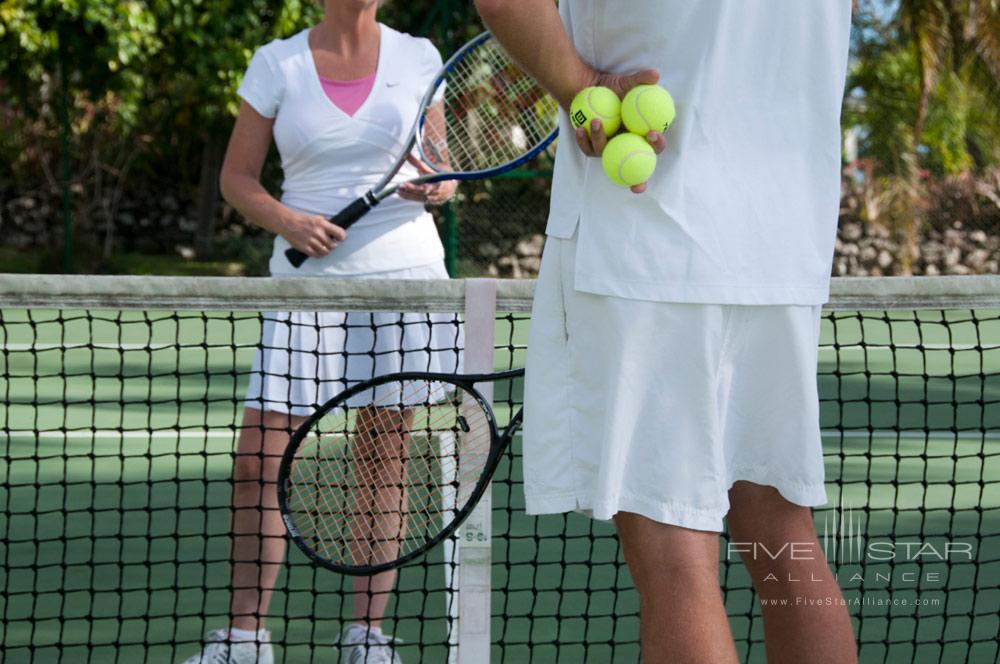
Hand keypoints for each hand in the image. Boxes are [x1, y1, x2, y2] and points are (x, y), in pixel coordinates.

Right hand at [279, 209, 346, 257]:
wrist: (287, 223)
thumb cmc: (302, 220)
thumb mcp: (317, 217)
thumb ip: (326, 224)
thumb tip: (335, 230)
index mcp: (322, 224)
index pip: (339, 233)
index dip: (342, 237)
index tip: (340, 238)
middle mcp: (318, 233)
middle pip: (333, 245)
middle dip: (333, 244)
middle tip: (331, 243)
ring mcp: (311, 242)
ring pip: (326, 251)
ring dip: (326, 250)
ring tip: (324, 247)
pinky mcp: (305, 248)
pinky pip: (316, 255)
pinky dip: (319, 254)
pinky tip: (318, 251)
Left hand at [397, 155, 457, 204]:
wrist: (448, 188)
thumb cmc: (438, 176)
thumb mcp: (430, 169)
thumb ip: (418, 163)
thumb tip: (407, 154)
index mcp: (437, 184)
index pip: (425, 187)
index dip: (415, 187)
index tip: (406, 183)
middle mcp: (434, 193)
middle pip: (421, 192)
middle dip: (410, 190)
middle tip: (400, 186)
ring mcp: (430, 198)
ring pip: (417, 197)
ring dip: (407, 194)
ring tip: (397, 190)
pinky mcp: (426, 201)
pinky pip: (416, 199)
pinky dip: (408, 197)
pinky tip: (400, 194)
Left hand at [574, 68, 667, 193]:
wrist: (588, 90)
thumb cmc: (611, 87)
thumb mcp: (626, 82)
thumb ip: (641, 79)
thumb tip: (656, 73)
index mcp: (638, 135)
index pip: (654, 145)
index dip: (657, 144)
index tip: (653, 134)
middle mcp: (624, 145)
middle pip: (633, 159)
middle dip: (633, 156)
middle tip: (627, 136)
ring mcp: (607, 148)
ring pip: (604, 151)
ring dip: (600, 138)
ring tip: (597, 121)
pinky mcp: (591, 147)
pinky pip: (587, 147)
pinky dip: (583, 139)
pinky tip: (581, 128)